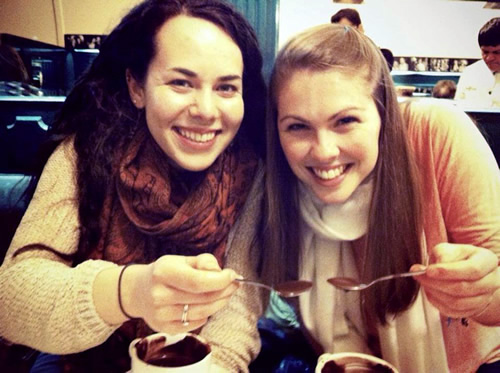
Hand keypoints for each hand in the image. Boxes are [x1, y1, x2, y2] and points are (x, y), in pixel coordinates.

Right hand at [123, 253, 239, 333]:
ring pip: (203, 313)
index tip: (232, 275)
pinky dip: (206, 314)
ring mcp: (161, 314)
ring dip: (220, 303)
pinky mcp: (164, 328)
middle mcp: (160, 295)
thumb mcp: (181, 260)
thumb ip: (204, 262)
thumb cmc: (166, 272)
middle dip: (224, 291)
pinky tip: (206, 304)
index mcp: (163, 272)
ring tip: (225, 293)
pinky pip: (196, 323)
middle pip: (203, 298)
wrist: (138, 291)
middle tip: (234, 284)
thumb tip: (221, 273)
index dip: (220, 280)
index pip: (198, 281)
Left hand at [412, 243, 499, 322]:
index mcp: (488, 261)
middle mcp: (491, 281)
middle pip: (464, 288)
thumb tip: (432, 270)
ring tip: (423, 282)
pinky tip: (430, 291)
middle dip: (437, 283)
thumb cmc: (456, 258)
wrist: (463, 271)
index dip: (449, 272)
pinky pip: (453, 311)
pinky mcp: (473, 310)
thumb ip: (442, 255)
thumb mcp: (449, 249)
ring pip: (458, 302)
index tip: (429, 270)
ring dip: (435, 293)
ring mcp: (484, 298)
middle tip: (419, 276)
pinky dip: (437, 302)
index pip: (472, 269)